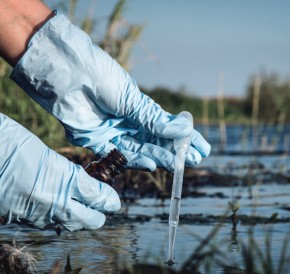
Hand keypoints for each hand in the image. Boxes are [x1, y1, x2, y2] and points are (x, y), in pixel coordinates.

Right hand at [0, 113, 119, 230]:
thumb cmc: (9, 143)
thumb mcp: (43, 153)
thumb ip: (65, 171)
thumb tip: (79, 180)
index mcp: (63, 180)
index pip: (97, 197)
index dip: (109, 199)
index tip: (114, 201)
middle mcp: (53, 202)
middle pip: (89, 220)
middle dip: (99, 214)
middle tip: (101, 205)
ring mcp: (35, 214)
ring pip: (68, 225)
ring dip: (79, 218)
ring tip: (82, 206)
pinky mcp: (19, 219)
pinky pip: (47, 224)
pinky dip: (57, 218)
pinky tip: (57, 208)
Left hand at [10, 11, 210, 171]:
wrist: (69, 76)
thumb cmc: (102, 79)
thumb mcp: (133, 100)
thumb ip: (155, 120)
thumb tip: (185, 128)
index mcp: (139, 108)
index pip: (167, 126)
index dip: (185, 138)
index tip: (202, 147)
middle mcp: (128, 122)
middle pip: (156, 141)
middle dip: (176, 151)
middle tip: (194, 160)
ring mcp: (114, 132)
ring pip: (141, 150)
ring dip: (160, 157)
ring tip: (178, 164)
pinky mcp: (97, 141)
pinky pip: (120, 155)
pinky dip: (137, 161)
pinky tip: (153, 164)